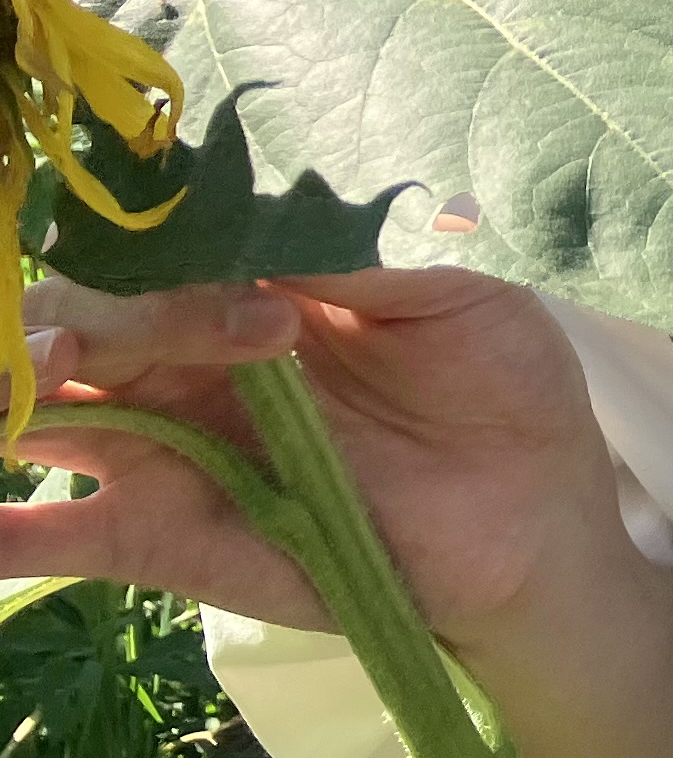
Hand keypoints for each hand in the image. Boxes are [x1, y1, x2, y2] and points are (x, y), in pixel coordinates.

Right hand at [7, 268, 618, 646]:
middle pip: (69, 320)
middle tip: (88, 346)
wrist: (534, 515)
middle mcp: (180, 360)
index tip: (220, 290)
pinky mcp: (160, 534)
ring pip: (37, 409)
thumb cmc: (497, 385)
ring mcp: (161, 446)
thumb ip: (352, 259)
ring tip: (8, 400)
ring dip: (3, 399)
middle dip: (60, 322)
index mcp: (244, 290)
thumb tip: (264, 223)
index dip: (144, 256)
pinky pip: (54, 534)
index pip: (146, 249)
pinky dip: (4, 531)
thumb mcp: (450, 298)